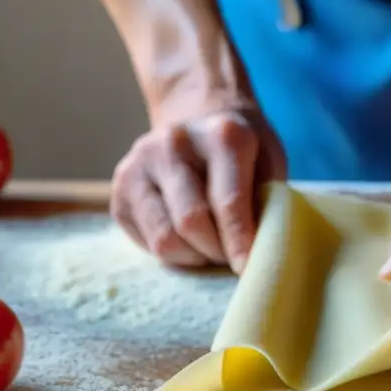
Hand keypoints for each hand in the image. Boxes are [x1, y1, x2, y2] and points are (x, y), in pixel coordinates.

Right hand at [110, 107, 286, 273]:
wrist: (198, 120)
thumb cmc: (244, 154)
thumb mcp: (270, 165)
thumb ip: (268, 203)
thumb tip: (259, 254)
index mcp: (222, 136)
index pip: (228, 202)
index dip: (239, 242)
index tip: (247, 269)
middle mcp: (174, 143)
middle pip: (192, 223)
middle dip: (216, 252)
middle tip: (231, 257)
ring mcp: (140, 163)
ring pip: (165, 239)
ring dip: (193, 257)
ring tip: (209, 247)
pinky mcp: (120, 188)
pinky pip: (147, 243)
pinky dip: (173, 254)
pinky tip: (186, 238)